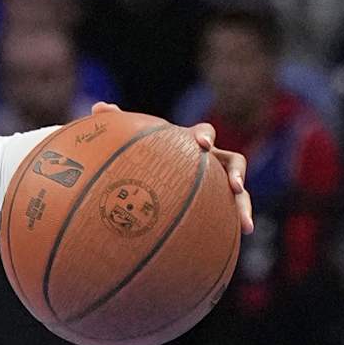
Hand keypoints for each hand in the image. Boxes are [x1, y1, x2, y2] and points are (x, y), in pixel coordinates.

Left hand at [91, 106, 252, 239]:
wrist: (157, 175)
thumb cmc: (145, 156)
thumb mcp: (131, 143)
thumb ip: (117, 124)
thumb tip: (98, 107)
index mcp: (192, 142)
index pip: (204, 133)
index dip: (205, 136)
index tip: (201, 144)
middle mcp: (212, 161)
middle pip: (234, 161)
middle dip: (237, 172)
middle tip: (234, 185)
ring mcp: (218, 183)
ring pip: (239, 192)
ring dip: (243, 205)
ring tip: (245, 225)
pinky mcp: (218, 204)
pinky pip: (229, 213)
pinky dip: (236, 222)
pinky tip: (240, 237)